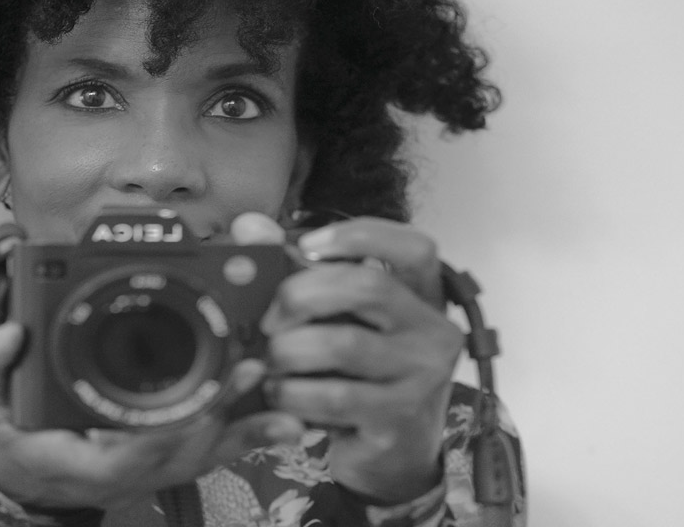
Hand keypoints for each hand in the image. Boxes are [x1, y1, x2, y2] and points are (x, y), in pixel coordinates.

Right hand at [0, 323, 305, 509]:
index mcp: (90, 462)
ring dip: (245, 418)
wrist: (31, 480)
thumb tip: (8, 334)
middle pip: (189, 450)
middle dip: (224, 410)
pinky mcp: (170, 456)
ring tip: (269, 376)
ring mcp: (157, 466)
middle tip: (251, 366)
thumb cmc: (17, 446)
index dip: (172, 429)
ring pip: (209, 448)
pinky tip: (280, 418)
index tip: (202, 399)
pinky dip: (248, 431)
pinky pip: (214, 447)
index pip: (138, 452)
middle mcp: (133, 471)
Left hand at [254, 214, 461, 503]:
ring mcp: (422, 378)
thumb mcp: (339, 320)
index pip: (414, 247)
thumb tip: (250, 228)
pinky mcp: (398, 419)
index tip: (305, 246)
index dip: (359, 237)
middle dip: (301, 295)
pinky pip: (332, 396)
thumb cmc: (359, 374)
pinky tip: (279, 395)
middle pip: (368, 286)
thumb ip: (297, 271)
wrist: (392, 454)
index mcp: (423, 296)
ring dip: (288, 352)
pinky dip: (292, 393)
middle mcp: (433, 332)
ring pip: (342, 345)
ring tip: (269, 363)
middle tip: (269, 320)